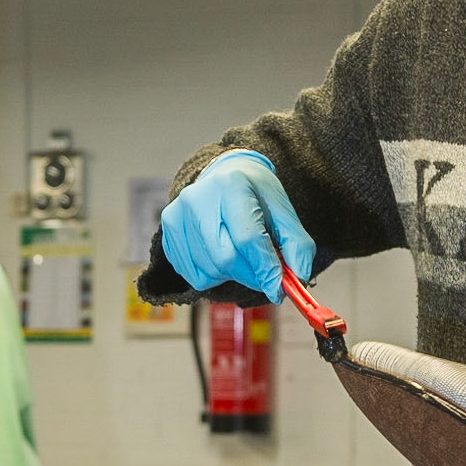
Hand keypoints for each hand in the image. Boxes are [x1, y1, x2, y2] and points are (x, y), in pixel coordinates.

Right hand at [158, 150, 316, 303]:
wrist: (223, 176)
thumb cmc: (255, 195)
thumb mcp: (283, 210)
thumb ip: (297, 243)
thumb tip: (298, 277)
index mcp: (231, 185)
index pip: (247, 238)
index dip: (265, 268)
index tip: (279, 288)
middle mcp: (197, 198)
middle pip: (225, 258)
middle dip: (251, 275)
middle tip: (265, 275)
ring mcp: (176, 215)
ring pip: (209, 271)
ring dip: (233, 275)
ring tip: (242, 255)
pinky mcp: (167, 233)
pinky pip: (194, 275)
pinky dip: (214, 276)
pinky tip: (222, 255)